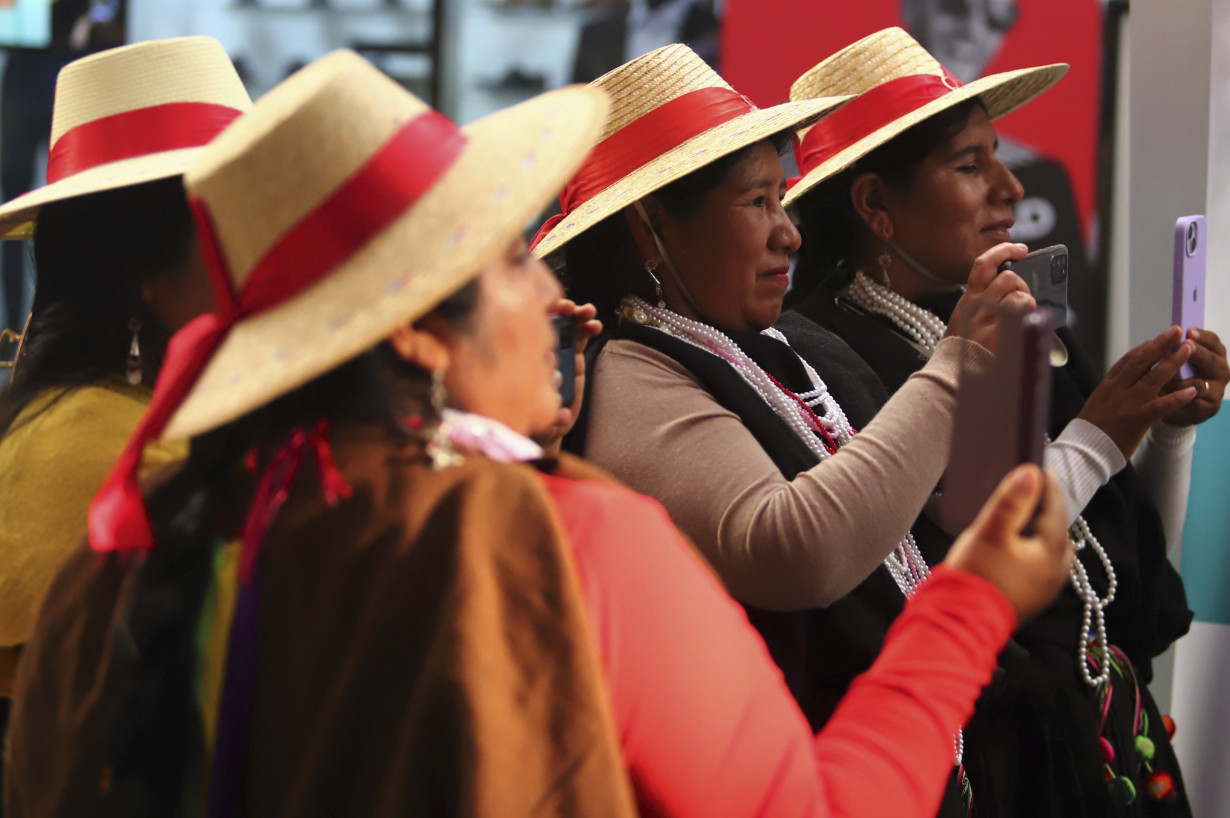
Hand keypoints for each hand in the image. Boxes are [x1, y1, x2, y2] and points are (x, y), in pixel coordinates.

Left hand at [534, 299, 601, 454]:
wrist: (545, 425)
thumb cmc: (533, 418)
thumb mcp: (538, 417)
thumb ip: (549, 414)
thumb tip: (563, 413)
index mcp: (524, 357)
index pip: (527, 330)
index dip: (536, 316)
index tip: (546, 311)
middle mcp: (540, 351)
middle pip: (547, 323)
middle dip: (559, 311)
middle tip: (569, 308)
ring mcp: (557, 353)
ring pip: (565, 327)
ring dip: (578, 316)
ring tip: (588, 312)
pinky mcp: (574, 358)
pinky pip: (580, 338)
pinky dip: (588, 328)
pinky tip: (596, 325)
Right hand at [944, 464, 1072, 622]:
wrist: (959, 621)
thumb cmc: (976, 576)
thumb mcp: (991, 532)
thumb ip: (1011, 502)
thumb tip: (1030, 473)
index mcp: (1051, 554)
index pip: (1056, 510)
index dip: (1049, 487)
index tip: (1041, 467)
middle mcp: (1056, 573)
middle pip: (1058, 532)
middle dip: (1049, 511)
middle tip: (1034, 493)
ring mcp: (1044, 590)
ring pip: (1051, 552)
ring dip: (1042, 533)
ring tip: (1027, 519)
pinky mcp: (1030, 600)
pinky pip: (1040, 567)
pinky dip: (1034, 551)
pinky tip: (1019, 548)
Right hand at [945, 243, 1035, 354]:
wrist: (953, 374)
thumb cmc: (960, 351)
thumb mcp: (963, 320)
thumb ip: (981, 303)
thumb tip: (1006, 290)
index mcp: (967, 300)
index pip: (983, 264)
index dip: (1003, 251)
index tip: (1019, 249)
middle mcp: (978, 305)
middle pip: (1009, 277)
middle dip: (1020, 286)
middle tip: (1018, 300)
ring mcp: (991, 318)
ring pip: (1021, 294)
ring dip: (1026, 303)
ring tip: (1019, 319)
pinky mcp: (1004, 331)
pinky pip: (1026, 312)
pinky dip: (1029, 318)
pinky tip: (1021, 329)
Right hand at [1077, 327, 1196, 455]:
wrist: (1083, 449)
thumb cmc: (1089, 431)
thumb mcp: (1096, 404)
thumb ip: (1112, 392)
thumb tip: (1124, 382)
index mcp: (1107, 386)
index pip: (1127, 361)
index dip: (1144, 348)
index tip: (1156, 339)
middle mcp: (1117, 390)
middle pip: (1141, 361)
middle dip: (1160, 344)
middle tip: (1176, 331)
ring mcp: (1128, 403)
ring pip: (1153, 378)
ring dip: (1173, 362)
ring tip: (1187, 350)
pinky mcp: (1137, 419)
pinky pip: (1161, 406)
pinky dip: (1177, 398)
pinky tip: (1192, 391)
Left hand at [1159, 327, 1227, 426]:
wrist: (1172, 407)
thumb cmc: (1176, 377)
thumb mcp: (1179, 360)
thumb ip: (1176, 350)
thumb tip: (1166, 336)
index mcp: (1214, 356)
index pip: (1213, 342)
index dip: (1202, 337)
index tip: (1189, 331)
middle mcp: (1220, 373)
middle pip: (1212, 362)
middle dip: (1198, 354)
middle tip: (1186, 346)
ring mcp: (1215, 393)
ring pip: (1202, 385)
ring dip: (1182, 380)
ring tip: (1166, 376)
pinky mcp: (1205, 410)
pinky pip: (1192, 404)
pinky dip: (1176, 398)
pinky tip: (1163, 392)